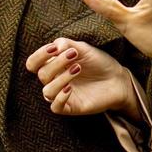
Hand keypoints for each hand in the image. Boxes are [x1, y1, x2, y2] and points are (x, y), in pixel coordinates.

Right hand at [22, 37, 140, 119]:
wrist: (117, 79)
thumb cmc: (98, 62)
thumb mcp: (84, 49)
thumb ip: (67, 44)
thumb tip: (55, 45)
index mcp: (54, 66)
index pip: (33, 63)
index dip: (39, 55)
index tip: (54, 48)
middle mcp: (55, 80)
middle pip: (41, 74)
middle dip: (56, 63)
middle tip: (73, 54)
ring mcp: (62, 94)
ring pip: (47, 91)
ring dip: (60, 78)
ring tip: (77, 68)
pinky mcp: (71, 107)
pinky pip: (55, 107)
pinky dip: (60, 98)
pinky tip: (70, 88)